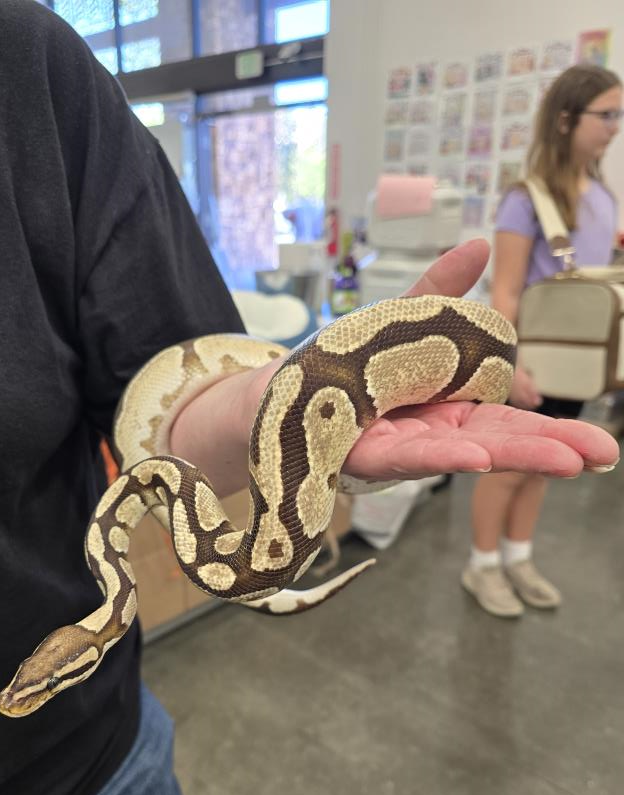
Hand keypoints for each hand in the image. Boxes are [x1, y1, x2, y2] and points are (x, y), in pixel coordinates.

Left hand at [342, 239, 618, 480]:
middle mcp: (437, 434)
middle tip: (603, 457)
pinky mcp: (371, 457)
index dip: (551, 430)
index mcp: (452, 408)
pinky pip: (411, 456)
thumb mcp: (403, 322)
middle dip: (552, 450)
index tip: (598, 445)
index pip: (511, 421)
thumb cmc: (350, 366)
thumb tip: (479, 245)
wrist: (290, 393)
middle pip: (502, 443)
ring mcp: (407, 449)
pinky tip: (477, 458)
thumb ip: (441, 291)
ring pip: (467, 454)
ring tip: (566, 462)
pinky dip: (444, 455)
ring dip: (516, 457)